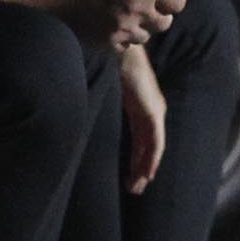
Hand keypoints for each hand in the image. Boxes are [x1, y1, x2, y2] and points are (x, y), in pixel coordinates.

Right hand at [53, 0, 187, 50]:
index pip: (179, 2)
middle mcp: (136, 11)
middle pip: (165, 22)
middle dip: (158, 11)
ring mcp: (120, 30)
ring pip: (145, 35)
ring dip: (139, 24)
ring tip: (119, 7)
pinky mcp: (105, 43)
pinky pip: (125, 45)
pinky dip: (122, 35)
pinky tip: (108, 18)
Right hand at [118, 43, 166, 194]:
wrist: (118, 53)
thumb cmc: (109, 67)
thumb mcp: (107, 91)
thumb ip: (104, 104)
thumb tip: (84, 112)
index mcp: (140, 105)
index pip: (140, 138)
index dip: (135, 157)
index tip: (129, 175)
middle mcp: (151, 110)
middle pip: (147, 146)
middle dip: (140, 168)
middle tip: (133, 187)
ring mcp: (155, 111)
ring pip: (153, 148)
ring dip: (146, 168)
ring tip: (138, 186)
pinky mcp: (154, 113)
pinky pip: (155, 142)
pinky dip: (152, 159)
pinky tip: (148, 173)